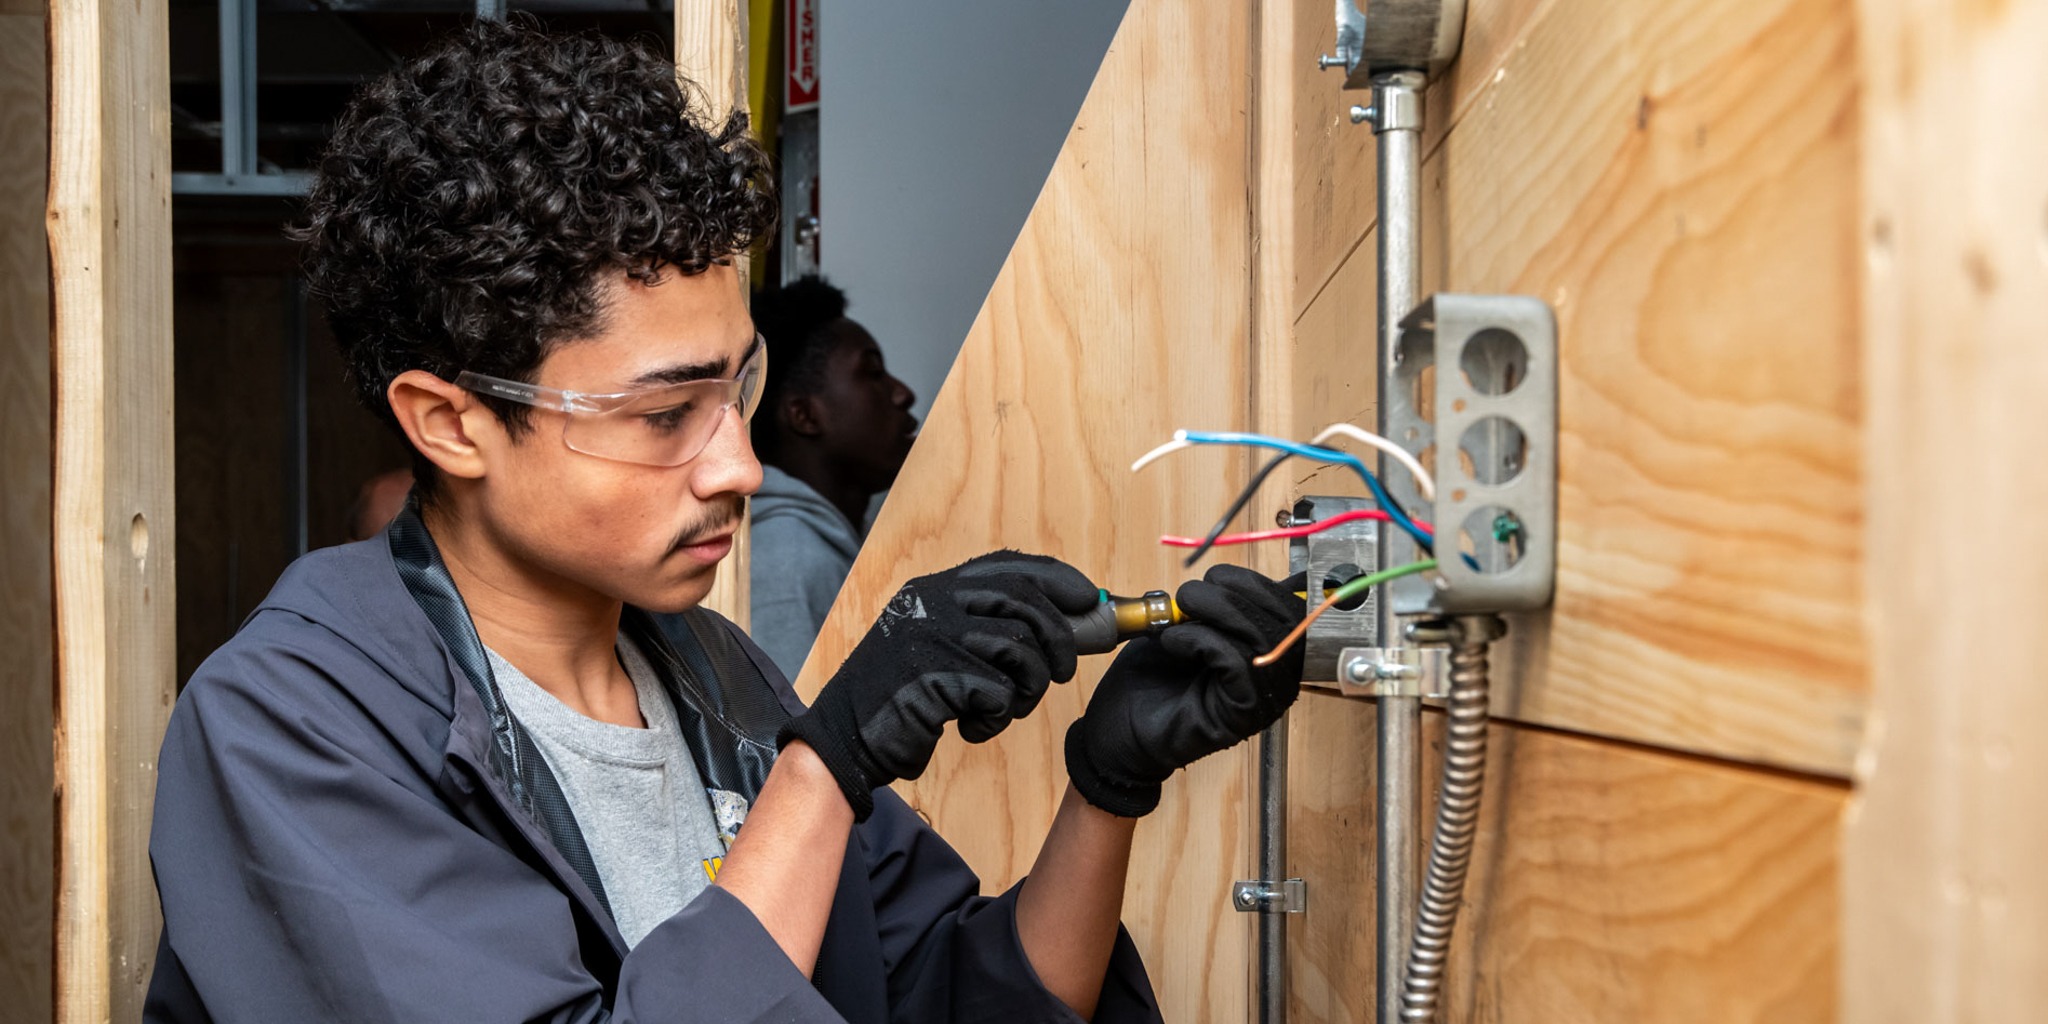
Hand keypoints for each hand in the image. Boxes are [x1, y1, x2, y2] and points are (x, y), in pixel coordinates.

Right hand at [780, 551, 1099, 819]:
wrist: (844, 739)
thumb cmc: (902, 699)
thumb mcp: (939, 645)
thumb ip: (986, 628)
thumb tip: (1070, 622)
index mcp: (934, 589)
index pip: (1010, 566)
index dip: (1057, 580)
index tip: (1088, 599)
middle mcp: (933, 603)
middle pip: (1025, 603)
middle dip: (1058, 640)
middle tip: (1062, 673)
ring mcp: (933, 636)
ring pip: (1020, 651)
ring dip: (1026, 689)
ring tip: (1004, 708)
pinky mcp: (934, 676)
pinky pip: (998, 693)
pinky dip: (996, 718)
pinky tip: (973, 726)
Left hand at [1064, 564, 1304, 816]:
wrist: (1119, 730)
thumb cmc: (1152, 678)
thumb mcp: (1184, 626)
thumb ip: (1210, 605)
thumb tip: (1221, 578)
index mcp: (1267, 650)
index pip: (1289, 609)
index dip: (1256, 584)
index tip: (1216, 575)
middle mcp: (1274, 676)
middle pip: (1281, 622)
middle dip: (1232, 596)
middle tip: (1188, 596)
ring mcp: (1262, 699)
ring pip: (1261, 641)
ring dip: (1216, 614)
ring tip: (1177, 616)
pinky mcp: (1241, 715)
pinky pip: (1239, 665)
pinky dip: (1204, 642)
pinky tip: (1174, 642)